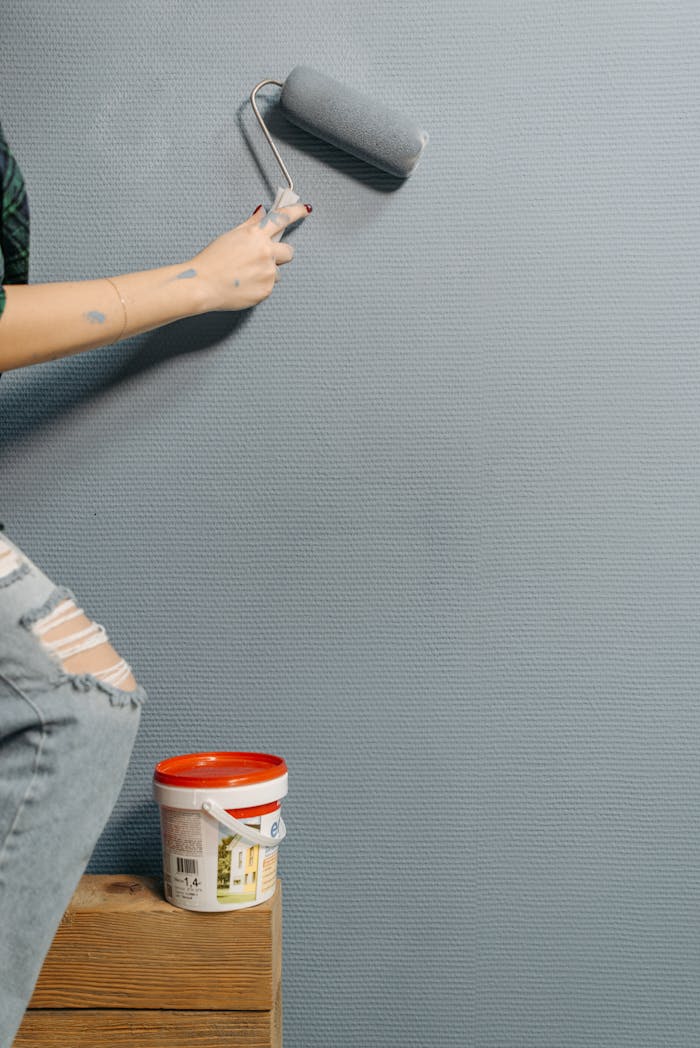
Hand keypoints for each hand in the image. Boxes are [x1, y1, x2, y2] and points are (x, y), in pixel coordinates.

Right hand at [189, 203, 311, 312]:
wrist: (202, 285)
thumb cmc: (211, 262)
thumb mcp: (230, 236)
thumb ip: (250, 225)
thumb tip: (260, 213)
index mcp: (256, 235)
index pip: (282, 218)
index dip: (296, 212)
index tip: (305, 209)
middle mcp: (266, 252)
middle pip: (289, 251)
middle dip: (280, 254)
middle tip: (263, 258)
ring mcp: (267, 272)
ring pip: (277, 272)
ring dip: (267, 273)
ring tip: (246, 275)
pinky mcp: (266, 290)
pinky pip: (269, 287)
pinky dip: (259, 286)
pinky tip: (244, 284)